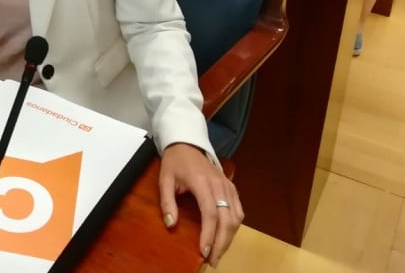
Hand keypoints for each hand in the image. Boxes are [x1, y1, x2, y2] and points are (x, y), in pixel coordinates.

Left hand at [159, 143, 242, 267]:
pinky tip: (226, 237)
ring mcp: (228, 186)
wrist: (187, 143)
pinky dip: (234, 227)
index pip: (210, 213)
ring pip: (236, 218)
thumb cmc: (175, 162)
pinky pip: (239, 211)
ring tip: (218, 252)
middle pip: (227, 220)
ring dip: (229, 238)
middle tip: (213, 260)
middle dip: (221, 243)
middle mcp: (219, 185)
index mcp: (202, 182)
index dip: (209, 235)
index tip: (204, 252)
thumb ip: (167, 202)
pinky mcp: (232, 188)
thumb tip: (170, 224)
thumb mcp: (165, 179)